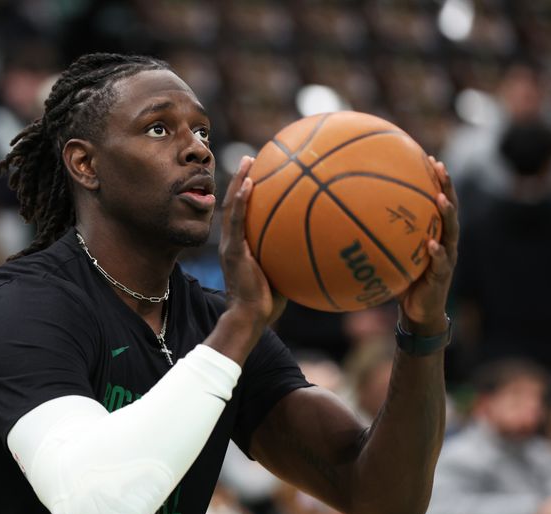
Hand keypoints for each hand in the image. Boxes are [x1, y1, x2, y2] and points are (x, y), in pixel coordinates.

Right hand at [219, 156, 285, 326]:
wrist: (249, 318)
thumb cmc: (267, 304)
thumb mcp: (282, 275)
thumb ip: (292, 258)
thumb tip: (319, 247)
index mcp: (240, 247)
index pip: (241, 215)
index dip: (246, 194)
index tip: (259, 174)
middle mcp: (232, 242)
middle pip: (234, 204)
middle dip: (241, 180)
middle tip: (252, 158)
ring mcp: (231, 246)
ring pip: (231, 207)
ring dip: (239, 182)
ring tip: (248, 161)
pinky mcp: (234, 252)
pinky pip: (236, 221)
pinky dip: (240, 201)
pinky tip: (248, 184)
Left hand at [397, 157, 458, 333]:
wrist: (418, 312)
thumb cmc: (403, 281)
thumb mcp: (392, 256)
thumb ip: (381, 239)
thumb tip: (350, 220)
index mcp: (435, 233)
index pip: (438, 202)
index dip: (437, 182)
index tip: (431, 159)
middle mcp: (445, 241)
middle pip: (450, 209)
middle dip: (447, 187)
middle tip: (441, 167)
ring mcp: (446, 258)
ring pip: (451, 232)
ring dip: (447, 214)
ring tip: (441, 199)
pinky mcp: (442, 276)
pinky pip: (440, 262)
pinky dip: (437, 252)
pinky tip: (432, 244)